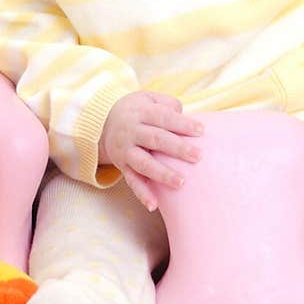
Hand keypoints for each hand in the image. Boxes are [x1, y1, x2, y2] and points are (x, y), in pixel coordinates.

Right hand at [99, 90, 202, 209]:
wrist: (101, 122)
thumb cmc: (137, 111)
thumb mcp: (148, 99)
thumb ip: (167, 105)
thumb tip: (186, 119)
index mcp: (140, 112)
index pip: (163, 117)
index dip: (182, 123)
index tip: (201, 131)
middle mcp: (131, 131)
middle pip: (155, 139)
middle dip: (177, 148)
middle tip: (198, 156)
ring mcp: (125, 150)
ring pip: (143, 163)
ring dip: (161, 174)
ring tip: (181, 183)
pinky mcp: (122, 166)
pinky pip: (132, 181)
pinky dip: (142, 193)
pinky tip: (153, 205)